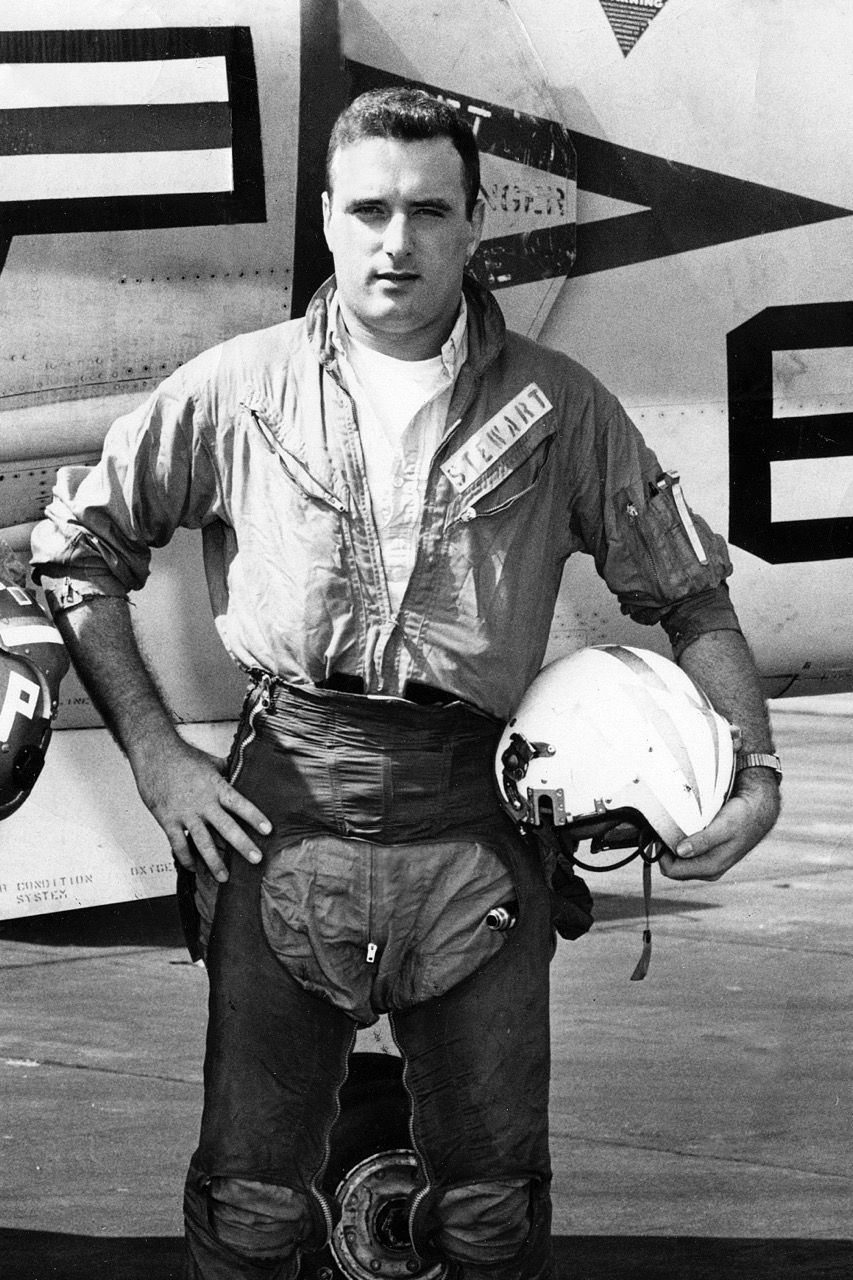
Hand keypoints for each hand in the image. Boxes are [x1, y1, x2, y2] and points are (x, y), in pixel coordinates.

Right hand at [131, 732, 271, 881]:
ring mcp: (186, 814)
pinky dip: (186, 858)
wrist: (153, 753)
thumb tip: (239, 771)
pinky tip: (193, 867)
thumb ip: (225, 770)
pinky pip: (178, 845)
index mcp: (216, 787)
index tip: (268, 830)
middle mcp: (203, 803)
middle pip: (227, 828)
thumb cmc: (181, 756)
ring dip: (214, 862)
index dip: (255, 817)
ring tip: (224, 877)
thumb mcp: (209, 761)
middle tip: (256, 859)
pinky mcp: (168, 821)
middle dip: (243, 845)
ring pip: (203, 843)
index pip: (240, 804)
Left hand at [658, 768, 779, 881]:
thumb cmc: (742, 817)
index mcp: (711, 867)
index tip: (656, 836)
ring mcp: (710, 863)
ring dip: (672, 848)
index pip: (672, 871)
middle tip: (660, 830)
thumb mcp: (723, 827)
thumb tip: (680, 852)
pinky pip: (688, 855)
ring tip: (671, 829)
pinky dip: (681, 844)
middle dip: (665, 853)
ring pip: (680, 862)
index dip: (660, 855)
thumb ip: (703, 841)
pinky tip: (682, 830)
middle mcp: (709, 870)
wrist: (759, 811)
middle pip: (674, 869)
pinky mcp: (710, 855)